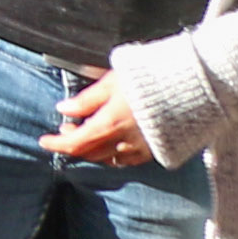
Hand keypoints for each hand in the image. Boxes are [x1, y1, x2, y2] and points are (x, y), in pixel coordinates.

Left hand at [41, 68, 158, 168]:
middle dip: (73, 144)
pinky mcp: (157, 150)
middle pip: (90, 154)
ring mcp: (143, 149)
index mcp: (111, 124)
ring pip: (108, 159)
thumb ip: (87, 99)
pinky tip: (110, 141)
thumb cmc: (151, 78)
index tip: (44, 141)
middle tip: (66, 128)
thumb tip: (63, 109)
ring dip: (92, 150)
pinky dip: (113, 154)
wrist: (193, 87)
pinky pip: (129, 160)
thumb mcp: (113, 81)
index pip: (75, 143)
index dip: (57, 144)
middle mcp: (125, 141)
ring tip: (85, 132)